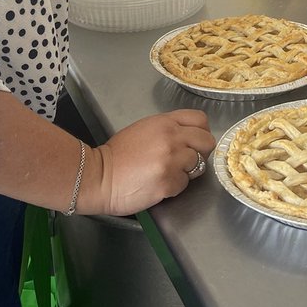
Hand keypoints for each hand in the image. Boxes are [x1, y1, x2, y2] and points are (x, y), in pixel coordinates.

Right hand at [86, 109, 214, 215]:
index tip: (194, 141)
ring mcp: (171, 161)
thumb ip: (168, 129)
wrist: (99, 176)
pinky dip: (175, 186)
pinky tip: (159, 184)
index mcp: (165, 122)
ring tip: (168, 173)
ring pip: (199, 165)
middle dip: (200, 152)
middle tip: (186, 160)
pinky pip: (185, 184)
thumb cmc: (117, 155)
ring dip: (187, 171)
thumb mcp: (143, 129)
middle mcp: (172, 138)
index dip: (201, 131)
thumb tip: (187, 136)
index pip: (200, 119)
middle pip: (207, 142)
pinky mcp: (169, 182)